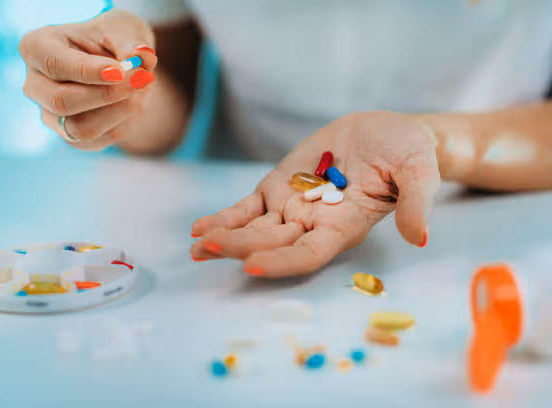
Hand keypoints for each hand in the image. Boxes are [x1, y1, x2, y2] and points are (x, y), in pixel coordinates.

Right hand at [19, 10, 157, 149]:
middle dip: (107, 95)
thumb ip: (131, 43)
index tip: (120, 71)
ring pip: (80, 128)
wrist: (121, 63)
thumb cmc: (115, 38)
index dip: (89, 72)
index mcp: (37, 47)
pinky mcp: (70, 135)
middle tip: (142, 80)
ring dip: (119, 111)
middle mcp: (35, 84)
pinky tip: (132, 102)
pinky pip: (97, 140)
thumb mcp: (124, 29)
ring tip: (141, 89)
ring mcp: (50, 113)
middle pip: (62, 101)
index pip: (55, 64)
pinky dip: (122, 123)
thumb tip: (142, 55)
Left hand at [190, 111, 440, 277]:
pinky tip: (200, 227)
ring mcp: (292, 206)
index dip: (281, 261)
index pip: (309, 253)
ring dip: (226, 236)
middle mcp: (313, 224)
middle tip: (210, 246)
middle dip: (241, 247)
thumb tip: (419, 235)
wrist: (386, 132)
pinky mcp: (278, 186)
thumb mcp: (419, 169)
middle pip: (273, 243)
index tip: (253, 265)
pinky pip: (248, 207)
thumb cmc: (408, 153)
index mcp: (343, 227)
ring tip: (197, 244)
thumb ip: (416, 200)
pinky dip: (226, 216)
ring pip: (254, 228)